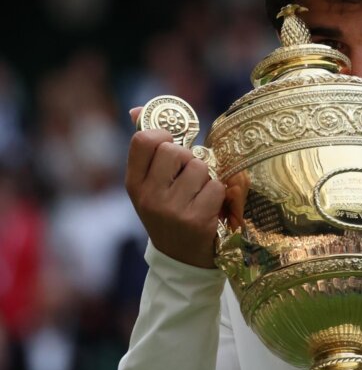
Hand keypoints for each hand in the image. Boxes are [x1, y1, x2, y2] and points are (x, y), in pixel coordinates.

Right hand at [125, 107, 224, 267]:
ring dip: (207, 178)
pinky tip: (211, 208)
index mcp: (134, 184)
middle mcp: (149, 196)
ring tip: (200, 196)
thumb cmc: (169, 214)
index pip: (143, 140)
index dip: (163, 135)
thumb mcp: (150, 186)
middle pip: (176, 151)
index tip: (171, 144)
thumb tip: (136, 109)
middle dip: (189, 159)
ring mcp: (172, 209)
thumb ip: (147, 150)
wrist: (181, 261)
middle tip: (189, 178)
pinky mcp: (196, 220)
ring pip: (200, 167)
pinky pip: (216, 187)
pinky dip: (219, 195)